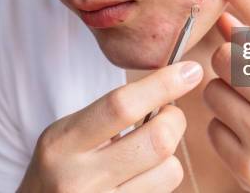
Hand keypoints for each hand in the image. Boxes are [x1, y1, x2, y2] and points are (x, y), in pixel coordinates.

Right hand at [17, 60, 202, 192]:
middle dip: (175, 120)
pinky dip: (160, 179)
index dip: (162, 85)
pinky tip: (139, 178)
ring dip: (169, 156)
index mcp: (63, 143)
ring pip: (170, 171)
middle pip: (157, 141)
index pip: (121, 106)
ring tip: (147, 155)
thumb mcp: (69, 134)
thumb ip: (111, 114)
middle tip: (169, 115)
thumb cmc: (60, 167)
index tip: (190, 70)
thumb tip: (170, 84)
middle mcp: (79, 178)